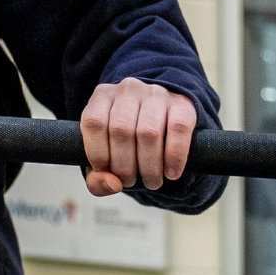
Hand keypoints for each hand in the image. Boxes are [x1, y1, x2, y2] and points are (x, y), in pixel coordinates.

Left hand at [80, 77, 195, 195]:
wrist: (161, 120)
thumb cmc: (125, 143)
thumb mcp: (104, 158)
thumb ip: (96, 179)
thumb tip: (113, 184)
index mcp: (102, 96)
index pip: (93, 122)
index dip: (98, 152)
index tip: (107, 172)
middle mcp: (128, 89)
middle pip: (121, 130)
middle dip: (124, 166)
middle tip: (130, 182)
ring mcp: (156, 94)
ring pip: (148, 132)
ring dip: (149, 166)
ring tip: (151, 181)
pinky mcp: (182, 103)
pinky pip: (178, 129)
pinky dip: (175, 156)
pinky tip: (171, 173)